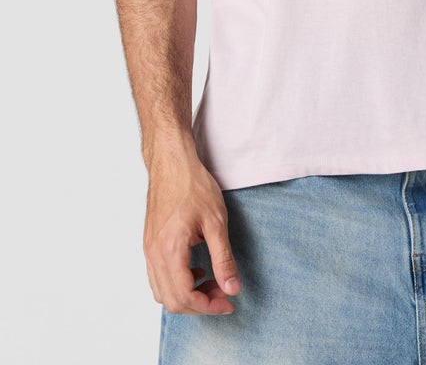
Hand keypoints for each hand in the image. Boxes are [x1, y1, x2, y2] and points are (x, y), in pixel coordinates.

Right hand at [143, 138, 241, 314]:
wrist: (172, 162)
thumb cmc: (193, 186)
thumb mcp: (216, 222)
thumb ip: (224, 258)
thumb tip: (232, 288)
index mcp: (170, 250)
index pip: (185, 297)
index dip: (209, 306)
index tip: (228, 302)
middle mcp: (154, 254)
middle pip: (172, 301)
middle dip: (200, 304)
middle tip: (223, 293)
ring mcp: (148, 250)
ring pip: (162, 292)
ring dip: (187, 296)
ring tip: (212, 281)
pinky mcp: (149, 244)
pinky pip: (158, 277)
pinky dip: (176, 283)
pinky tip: (197, 269)